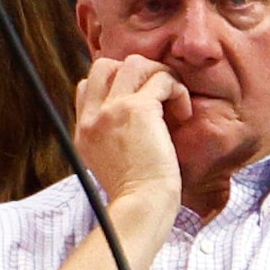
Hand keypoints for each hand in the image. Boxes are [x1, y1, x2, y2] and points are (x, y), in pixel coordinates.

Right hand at [71, 55, 187, 227]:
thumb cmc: (137, 194)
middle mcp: (93, 117)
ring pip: (134, 63)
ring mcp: (112, 110)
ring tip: (174, 100)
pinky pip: (162, 79)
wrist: (143, 206)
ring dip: (160, 75)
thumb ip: (109, 138)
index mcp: (85, 131)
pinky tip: (184, 113)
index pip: (88, 85)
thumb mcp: (109, 165)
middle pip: (106, 65)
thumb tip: (130, 119)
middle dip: (137, 73)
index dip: (116, 86)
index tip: (140, 104)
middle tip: (158, 95)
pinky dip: (177, 90)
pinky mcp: (138, 109)